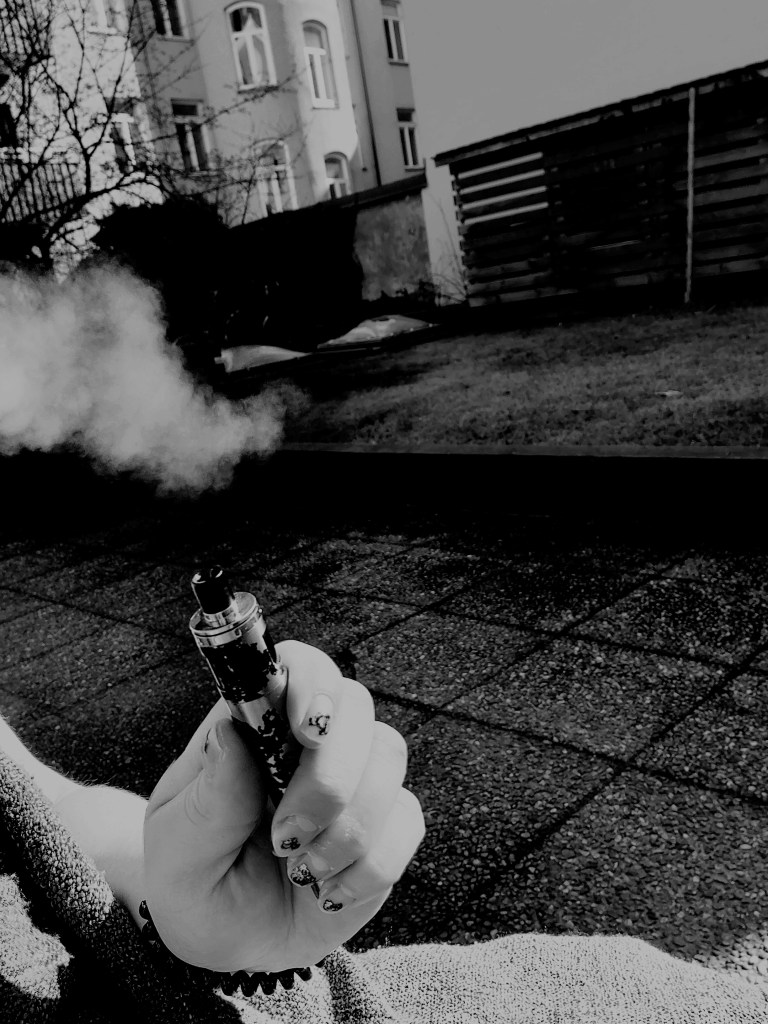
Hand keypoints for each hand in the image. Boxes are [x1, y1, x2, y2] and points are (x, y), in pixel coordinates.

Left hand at [143, 641, 424, 972]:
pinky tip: (329, 890)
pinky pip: (406, 820)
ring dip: (347, 827)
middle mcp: (313, 742)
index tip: (306, 730)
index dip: (312, 682)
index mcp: (256, 727)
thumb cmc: (194, 882)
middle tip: (286, 835)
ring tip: (301, 870)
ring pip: (388, 759)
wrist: (231, 944)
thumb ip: (205, 800)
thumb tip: (227, 733)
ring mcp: (356, 779)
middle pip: (355, 707)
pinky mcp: (387, 823)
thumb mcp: (176, 851)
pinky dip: (369, 866)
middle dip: (329, 777)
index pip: (298, 666)